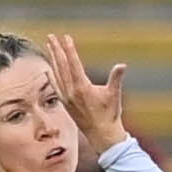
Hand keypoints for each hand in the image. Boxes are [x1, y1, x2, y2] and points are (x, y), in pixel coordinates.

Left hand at [46, 32, 127, 155]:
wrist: (102, 135)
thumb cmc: (110, 115)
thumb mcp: (114, 95)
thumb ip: (116, 78)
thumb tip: (122, 65)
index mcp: (82, 87)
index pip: (74, 63)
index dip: (69, 49)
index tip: (66, 37)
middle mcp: (71, 91)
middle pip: (61, 66)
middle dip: (56, 50)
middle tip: (51, 36)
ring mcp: (66, 98)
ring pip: (57, 74)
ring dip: (53, 59)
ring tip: (50, 46)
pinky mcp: (65, 103)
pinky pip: (56, 86)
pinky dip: (52, 75)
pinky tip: (48, 69)